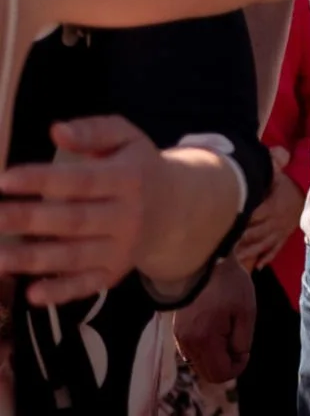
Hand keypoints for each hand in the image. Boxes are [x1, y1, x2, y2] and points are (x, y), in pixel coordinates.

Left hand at [0, 115, 158, 304]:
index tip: (4, 180)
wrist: (177, 208)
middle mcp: (127, 216)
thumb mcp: (127, 138)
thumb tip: (57, 131)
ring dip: (33, 260)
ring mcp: (121, 248)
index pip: (82, 180)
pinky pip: (87, 285)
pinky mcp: (114, 273)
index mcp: (129, 178)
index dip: (42, 180)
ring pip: (74, 257)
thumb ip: (94, 131)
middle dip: (29, 221)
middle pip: (74, 220)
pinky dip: (61, 292)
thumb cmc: (137, 167)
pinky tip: (32, 294)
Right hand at [174, 257, 255, 383]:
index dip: (238, 367)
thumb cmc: (229, 284)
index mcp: (205, 340)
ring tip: (228, 332)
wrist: (204, 262)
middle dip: (227, 363)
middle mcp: (187, 344)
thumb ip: (241, 340)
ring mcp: (180, 338)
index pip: (220, 374)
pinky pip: (192, 351)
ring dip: (216, 356)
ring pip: (199, 364)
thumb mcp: (246, 311)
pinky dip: (206, 348)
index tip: (246, 350)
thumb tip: (237, 357)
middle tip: (238, 342)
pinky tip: (216, 330)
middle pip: (208, 373)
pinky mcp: (178, 331)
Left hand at [232, 148, 301, 270]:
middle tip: (222, 246)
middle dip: (239, 240)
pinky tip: (257, 266)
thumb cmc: (292, 184)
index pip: (251, 216)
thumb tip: (261, 158)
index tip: (224, 224)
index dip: (239, 221)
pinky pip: (275, 250)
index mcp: (272, 206)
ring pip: (262, 245)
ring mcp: (280, 231)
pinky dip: (266, 258)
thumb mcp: (280, 176)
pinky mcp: (285, 236)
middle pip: (254, 233)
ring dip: (248, 252)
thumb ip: (269, 169)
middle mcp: (275, 222)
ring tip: (234, 260)